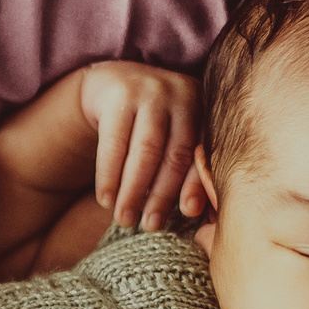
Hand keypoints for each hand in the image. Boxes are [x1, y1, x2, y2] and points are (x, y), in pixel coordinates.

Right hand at [75, 62, 205, 229]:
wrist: (114, 82)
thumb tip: (197, 213)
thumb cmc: (153, 123)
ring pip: (145, 152)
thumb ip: (189, 165)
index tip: (188, 213)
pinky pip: (114, 144)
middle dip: (161, 195)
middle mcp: (181, 95)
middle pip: (174, 155)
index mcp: (203, 108)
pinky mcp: (118, 95)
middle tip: (150, 226)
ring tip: (125, 219)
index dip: (195, 184)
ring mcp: (149, 92)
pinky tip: (105, 199)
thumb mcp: (175, 134)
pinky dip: (109, 176)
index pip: (201, 153)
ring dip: (134, 191)